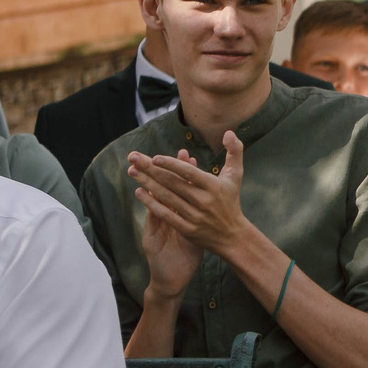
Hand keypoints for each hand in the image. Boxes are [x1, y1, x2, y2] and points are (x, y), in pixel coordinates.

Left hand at [128, 134, 258, 263]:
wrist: (232, 235)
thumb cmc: (231, 200)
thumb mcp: (236, 176)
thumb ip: (234, 152)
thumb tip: (229, 132)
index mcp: (214, 186)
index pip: (189, 173)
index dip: (171, 164)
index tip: (154, 157)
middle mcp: (204, 200)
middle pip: (172, 183)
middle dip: (150, 169)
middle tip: (133, 157)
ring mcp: (194, 216)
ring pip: (166, 197)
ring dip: (146, 183)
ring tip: (131, 170)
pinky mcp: (187, 229)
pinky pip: (165, 214)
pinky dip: (151, 203)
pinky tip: (139, 192)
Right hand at [131, 151, 204, 304]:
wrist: (173, 278)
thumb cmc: (184, 255)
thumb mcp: (193, 234)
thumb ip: (198, 215)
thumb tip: (208, 198)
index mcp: (177, 215)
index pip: (180, 189)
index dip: (182, 172)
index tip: (186, 154)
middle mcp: (166, 218)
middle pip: (165, 190)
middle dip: (165, 171)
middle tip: (165, 153)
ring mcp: (157, 227)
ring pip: (156, 201)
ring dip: (154, 183)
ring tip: (153, 165)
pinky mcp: (151, 238)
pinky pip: (151, 219)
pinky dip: (149, 206)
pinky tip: (145, 194)